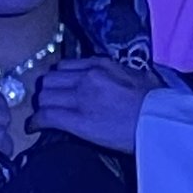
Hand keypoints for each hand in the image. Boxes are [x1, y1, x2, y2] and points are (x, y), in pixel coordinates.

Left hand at [27, 58, 161, 153]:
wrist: (159, 122)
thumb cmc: (156, 103)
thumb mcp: (138, 77)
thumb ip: (119, 73)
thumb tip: (115, 77)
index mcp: (101, 64)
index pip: (65, 66)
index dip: (58, 80)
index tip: (59, 89)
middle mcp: (87, 76)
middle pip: (49, 80)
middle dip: (46, 92)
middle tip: (49, 104)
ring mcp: (81, 97)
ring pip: (44, 96)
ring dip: (41, 107)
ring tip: (42, 117)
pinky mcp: (77, 120)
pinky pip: (46, 116)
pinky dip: (35, 122)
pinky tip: (33, 128)